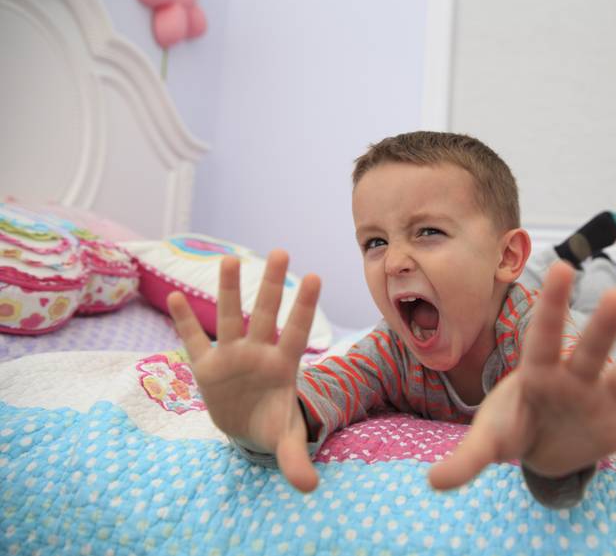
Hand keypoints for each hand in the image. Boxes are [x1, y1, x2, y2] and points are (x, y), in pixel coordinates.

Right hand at [167, 250, 320, 491]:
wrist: (246, 424)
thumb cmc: (271, 422)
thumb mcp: (283, 439)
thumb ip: (294, 458)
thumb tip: (310, 489)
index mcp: (283, 365)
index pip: (298, 332)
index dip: (305, 307)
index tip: (316, 276)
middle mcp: (258, 352)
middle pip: (266, 314)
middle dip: (272, 285)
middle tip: (281, 251)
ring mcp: (231, 355)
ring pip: (231, 317)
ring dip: (230, 290)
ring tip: (229, 259)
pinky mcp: (206, 365)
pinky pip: (193, 340)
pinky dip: (185, 321)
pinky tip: (174, 298)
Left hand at [429, 261, 615, 488]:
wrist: (541, 446)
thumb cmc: (514, 426)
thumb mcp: (490, 441)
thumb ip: (467, 459)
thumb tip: (433, 483)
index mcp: (539, 374)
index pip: (544, 337)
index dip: (552, 306)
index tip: (561, 266)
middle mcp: (575, 378)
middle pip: (592, 350)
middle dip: (604, 328)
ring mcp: (602, 398)